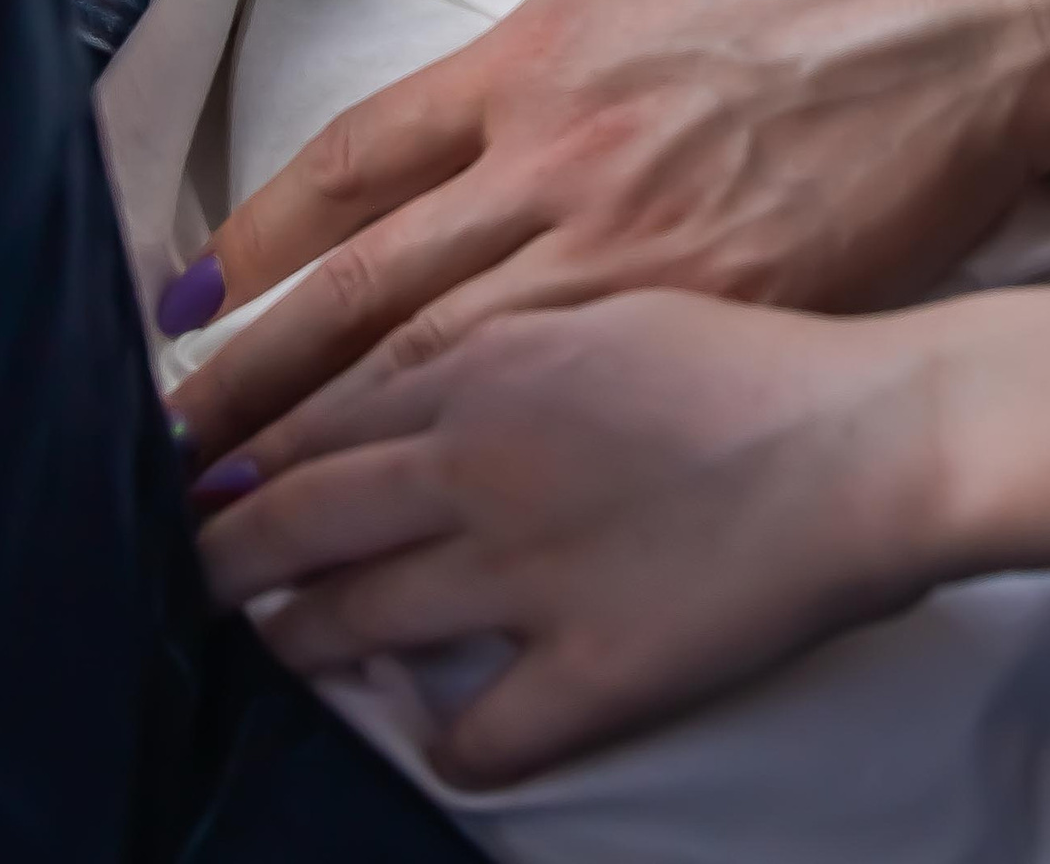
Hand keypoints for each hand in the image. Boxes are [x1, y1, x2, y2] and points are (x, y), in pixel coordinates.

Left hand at [167, 0, 1049, 456]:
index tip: (186, 295)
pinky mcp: (732, 326)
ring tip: (257, 510)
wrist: (992, 1)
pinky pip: (584, 413)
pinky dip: (494, 470)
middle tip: (170, 448)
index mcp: (536, 59)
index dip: (258, 238)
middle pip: (375, 295)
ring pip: (459, 371)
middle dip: (262, 379)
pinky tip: (438, 523)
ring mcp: (647, 262)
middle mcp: (568, 171)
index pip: (354, 162)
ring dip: (347, 444)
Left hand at [198, 289, 962, 785]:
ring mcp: (526, 573)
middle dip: (220, 556)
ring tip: (275, 654)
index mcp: (483, 359)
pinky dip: (448, 745)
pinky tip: (447, 740)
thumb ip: (497, 347)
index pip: (314, 412)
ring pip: (352, 623)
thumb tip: (419, 384)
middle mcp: (478, 460)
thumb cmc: (754, 351)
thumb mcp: (602, 305)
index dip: (240, 454)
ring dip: (300, 645)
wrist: (871, 431)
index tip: (192, 481)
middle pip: (296, 518)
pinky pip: (478, 738)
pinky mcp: (589, 672)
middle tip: (179, 580)